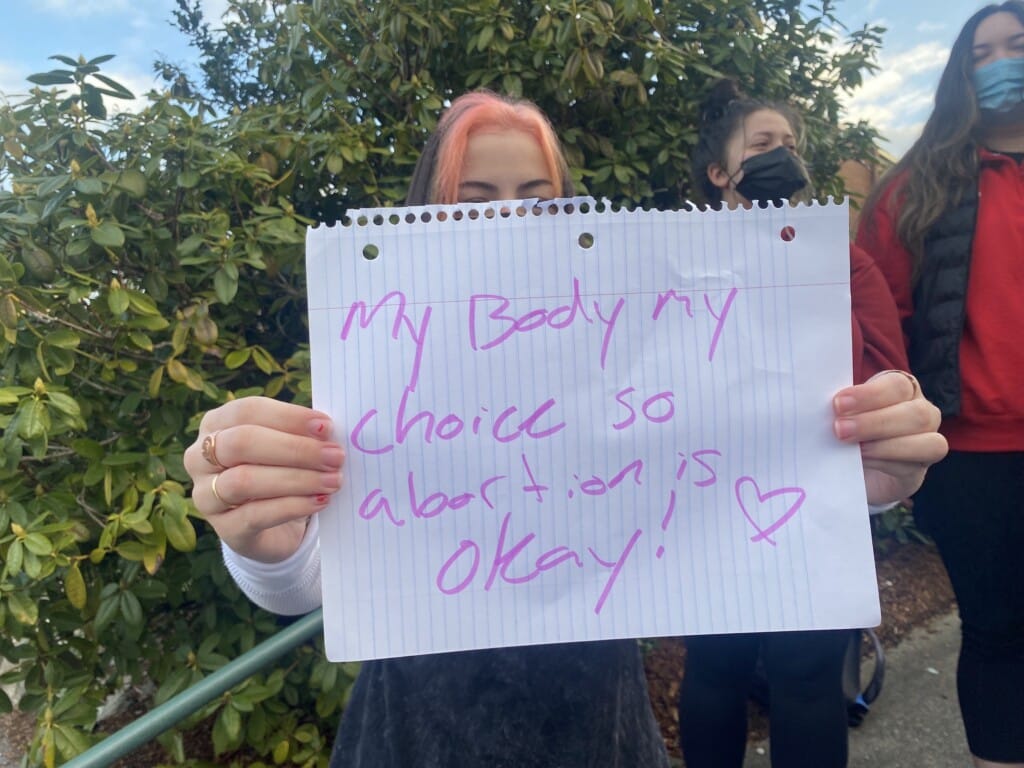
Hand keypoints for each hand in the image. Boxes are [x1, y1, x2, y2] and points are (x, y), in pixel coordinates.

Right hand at [183, 397, 344, 561]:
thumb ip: (302, 434)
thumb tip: (327, 431)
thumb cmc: (281, 471)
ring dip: (296, 479)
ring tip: (332, 481)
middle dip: (294, 449)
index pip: (248, 411)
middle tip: (335, 456)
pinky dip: (293, 506)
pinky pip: (255, 515)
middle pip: (242, 443)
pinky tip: (320, 501)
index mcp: (217, 424)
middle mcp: (200, 457)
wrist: (275, 527)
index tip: (326, 426)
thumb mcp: (288, 447)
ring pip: (245, 481)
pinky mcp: (223, 528)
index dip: (288, 417)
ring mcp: (206, 495)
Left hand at [832, 370, 947, 505]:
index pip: (897, 385)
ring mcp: (927, 441)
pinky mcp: (919, 468)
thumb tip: (817, 406)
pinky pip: (913, 465)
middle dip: (875, 422)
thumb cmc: (848, 429)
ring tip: (854, 450)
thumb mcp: (843, 413)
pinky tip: (863, 462)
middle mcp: (922, 411)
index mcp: (901, 389)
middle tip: (839, 429)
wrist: (854, 467)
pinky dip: (886, 463)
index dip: (869, 395)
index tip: (838, 403)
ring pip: (927, 441)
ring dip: (885, 445)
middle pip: (916, 413)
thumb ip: (840, 407)